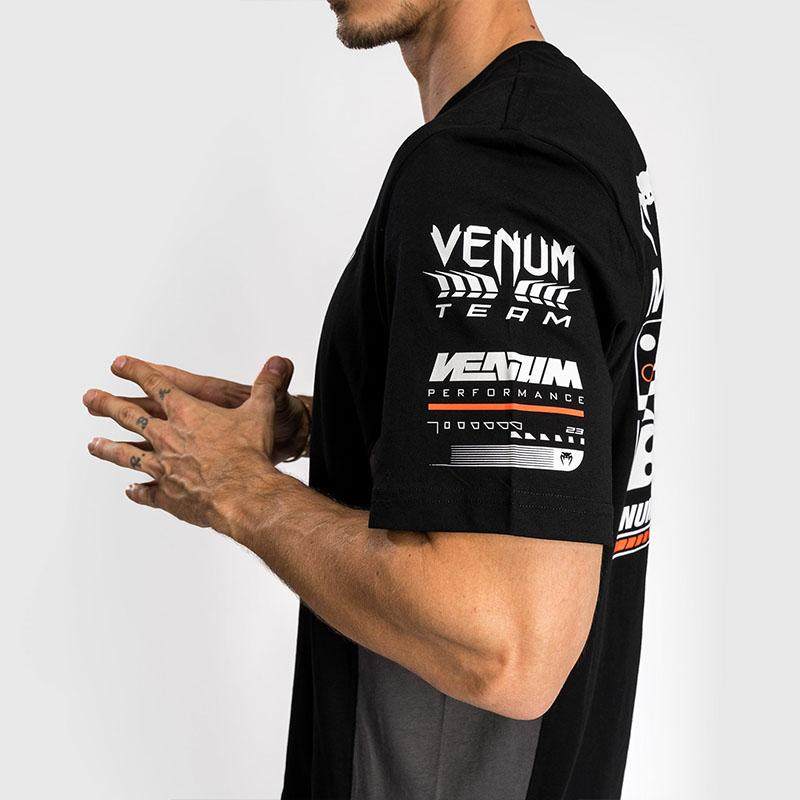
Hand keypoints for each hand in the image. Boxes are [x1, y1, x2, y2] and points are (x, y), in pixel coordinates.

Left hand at [84, 355, 287, 531]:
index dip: (137, 372)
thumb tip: (278, 363)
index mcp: (188, 413)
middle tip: (89, 398)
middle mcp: (168, 438)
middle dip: (107, 405)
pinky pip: (148, 493)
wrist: (243, 493)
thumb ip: (267, 386)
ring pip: (127, 454)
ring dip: (108, 448)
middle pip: (129, 417)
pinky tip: (131, 490)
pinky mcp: (168, 494)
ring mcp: (164, 467)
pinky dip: (139, 492)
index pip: (156, 385)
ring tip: (93, 444)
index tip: (119, 364)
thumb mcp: (261, 412)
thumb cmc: (250, 453)